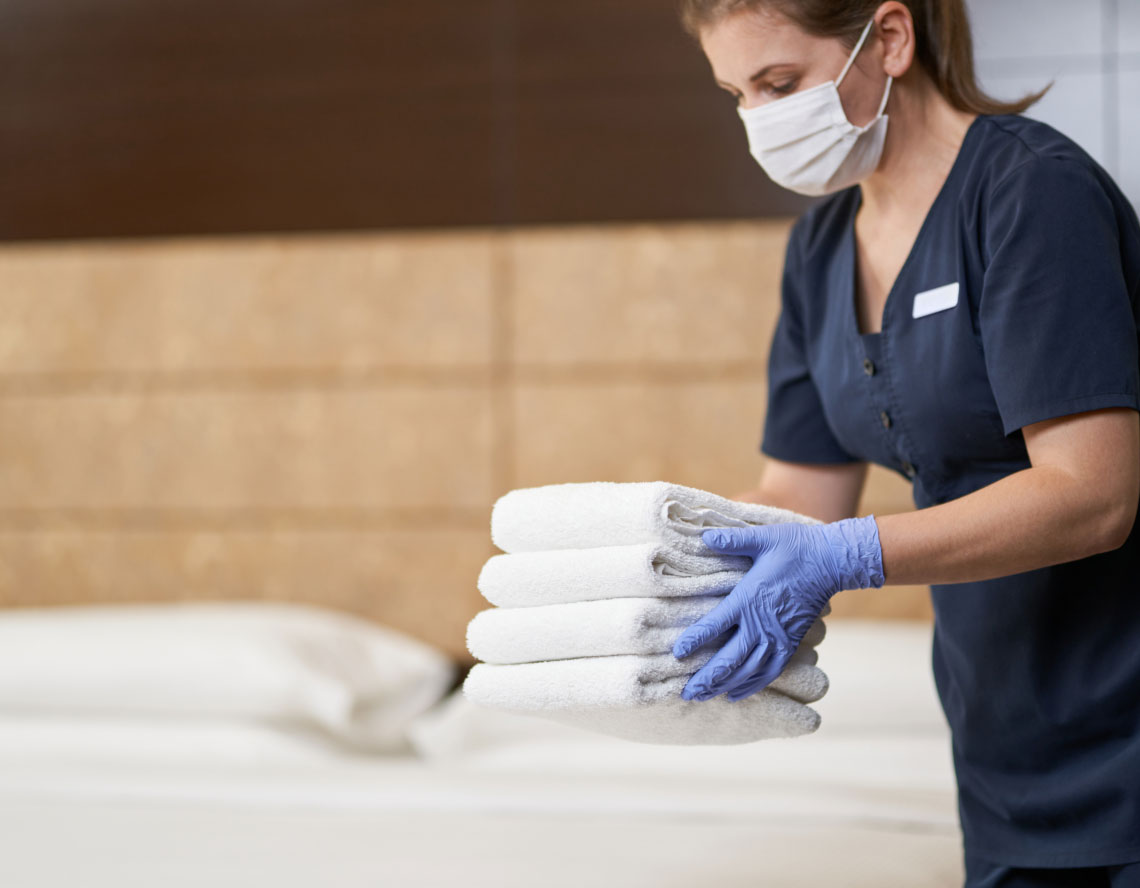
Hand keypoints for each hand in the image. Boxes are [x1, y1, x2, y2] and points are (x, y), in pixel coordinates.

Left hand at [672, 516, 883, 701]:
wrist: (831, 561)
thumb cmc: (794, 547)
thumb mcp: (762, 538)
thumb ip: (732, 540)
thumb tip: (705, 536)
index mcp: (748, 599)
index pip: (714, 625)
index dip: (694, 640)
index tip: (676, 653)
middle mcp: (760, 624)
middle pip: (728, 659)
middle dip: (705, 678)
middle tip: (684, 693)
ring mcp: (777, 638)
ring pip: (746, 672)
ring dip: (722, 686)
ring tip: (701, 697)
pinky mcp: (790, 644)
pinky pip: (769, 673)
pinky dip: (751, 686)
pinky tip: (734, 695)